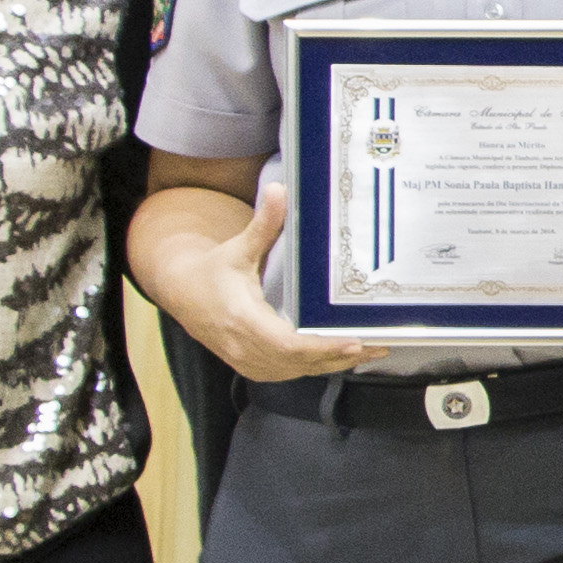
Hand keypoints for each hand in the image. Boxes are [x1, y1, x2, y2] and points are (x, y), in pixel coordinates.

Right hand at [146, 175, 387, 386]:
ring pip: (300, 371)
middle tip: (380, 344)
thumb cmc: (212, 272)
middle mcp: (246, 347)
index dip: (322, 347)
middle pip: (302, 362)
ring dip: (336, 363)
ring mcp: (250, 362)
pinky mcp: (255, 367)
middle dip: (342, 355)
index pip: (288, 344)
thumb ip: (263, 224)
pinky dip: (319, 366)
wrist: (183, 295)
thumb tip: (279, 190)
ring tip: (374, 351)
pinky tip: (345, 356)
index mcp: (243, 319)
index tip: (353, 343)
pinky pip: (292, 373)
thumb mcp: (238, 248)